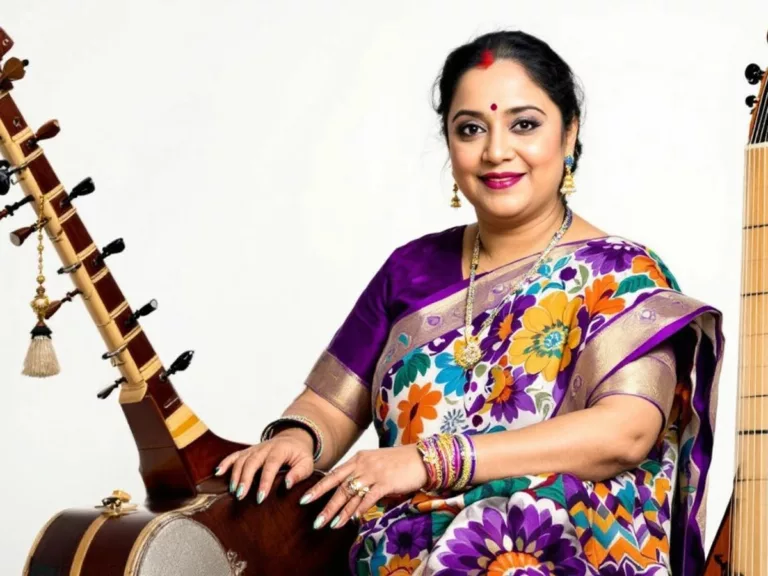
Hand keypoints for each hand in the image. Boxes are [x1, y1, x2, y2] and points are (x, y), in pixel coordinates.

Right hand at [214, 427, 314, 501]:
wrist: (294, 439)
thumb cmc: (300, 455)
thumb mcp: (307, 464)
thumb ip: (299, 473)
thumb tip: (287, 484)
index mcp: (280, 450)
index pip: (271, 465)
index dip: (265, 481)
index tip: (260, 497)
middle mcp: (265, 448)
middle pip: (252, 462)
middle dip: (245, 479)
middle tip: (241, 496)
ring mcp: (255, 448)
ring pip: (241, 459)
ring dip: (235, 475)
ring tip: (234, 491)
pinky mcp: (248, 451)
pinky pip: (234, 455)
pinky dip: (225, 462)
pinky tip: (218, 472)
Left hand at [300, 444, 427, 530]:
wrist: (421, 458)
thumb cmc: (400, 462)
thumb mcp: (376, 463)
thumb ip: (363, 474)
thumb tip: (352, 492)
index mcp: (358, 458)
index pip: (334, 474)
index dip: (319, 487)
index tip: (305, 499)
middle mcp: (363, 464)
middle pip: (339, 486)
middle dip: (325, 504)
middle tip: (315, 520)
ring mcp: (374, 473)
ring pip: (351, 495)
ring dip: (340, 512)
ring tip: (329, 525)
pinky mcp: (386, 482)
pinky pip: (369, 498)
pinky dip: (360, 509)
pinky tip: (353, 520)